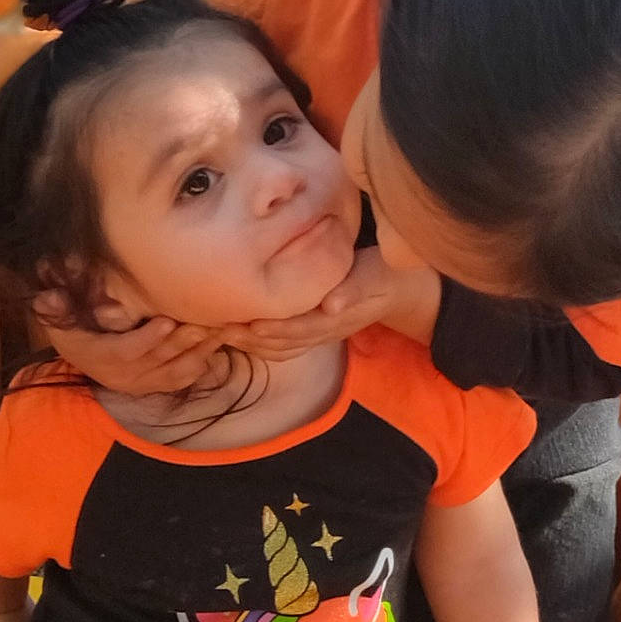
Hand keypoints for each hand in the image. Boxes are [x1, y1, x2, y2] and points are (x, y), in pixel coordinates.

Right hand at [40, 307, 226, 395]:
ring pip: (177, 371)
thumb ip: (54, 305)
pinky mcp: (156, 385)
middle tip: (205, 322)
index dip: (146, 339)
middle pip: (158, 361)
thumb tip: (50, 295)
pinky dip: (202, 363)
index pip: (125, 352)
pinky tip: (218, 344)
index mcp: (99, 356)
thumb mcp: (57, 315)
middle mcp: (123, 375)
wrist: (79, 355)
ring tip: (222, 330)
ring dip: (201, 352)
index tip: (165, 321)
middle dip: (183, 341)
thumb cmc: (71, 327)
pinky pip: (183, 379)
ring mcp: (142, 383)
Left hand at [215, 249, 438, 360]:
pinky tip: (239, 333)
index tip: (244, 322)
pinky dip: (261, 343)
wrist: (402, 289)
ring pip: (281, 348)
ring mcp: (320, 334)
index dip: (270, 328)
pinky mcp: (315, 330)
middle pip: (282, 343)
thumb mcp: (376, 276)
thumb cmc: (385, 274)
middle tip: (217, 329)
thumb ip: (354, 289)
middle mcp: (324, 331)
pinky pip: (285, 345)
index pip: (297, 328)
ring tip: (220, 334)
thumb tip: (330, 304)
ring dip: (251, 345)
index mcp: (335, 316)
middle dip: (249, 339)